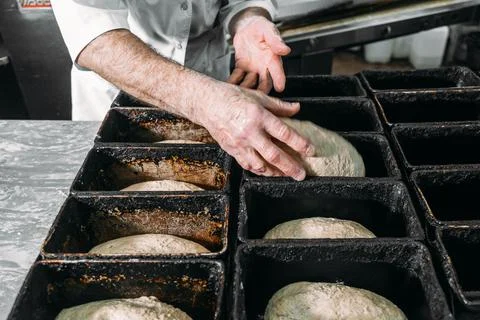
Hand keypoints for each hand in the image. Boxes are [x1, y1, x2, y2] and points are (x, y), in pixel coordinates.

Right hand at [198, 81, 314, 179]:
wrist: (207, 104)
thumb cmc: (232, 97)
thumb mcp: (258, 97)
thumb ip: (279, 106)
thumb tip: (297, 109)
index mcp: (259, 116)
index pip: (284, 133)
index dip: (299, 143)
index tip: (310, 150)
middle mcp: (250, 132)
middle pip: (274, 154)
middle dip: (290, 166)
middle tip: (301, 174)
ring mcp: (240, 143)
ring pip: (260, 164)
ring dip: (275, 172)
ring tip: (286, 175)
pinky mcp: (232, 150)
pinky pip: (247, 165)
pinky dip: (259, 170)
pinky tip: (267, 172)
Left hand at [227, 16, 289, 93]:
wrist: (248, 27)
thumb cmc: (261, 27)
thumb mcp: (268, 30)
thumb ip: (275, 40)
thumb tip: (285, 50)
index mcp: (273, 58)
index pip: (278, 71)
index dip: (279, 79)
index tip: (280, 88)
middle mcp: (264, 67)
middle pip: (264, 83)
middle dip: (261, 91)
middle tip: (257, 98)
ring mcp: (253, 69)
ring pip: (250, 83)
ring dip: (246, 89)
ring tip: (240, 95)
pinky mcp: (241, 68)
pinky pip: (237, 77)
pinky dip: (233, 82)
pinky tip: (229, 87)